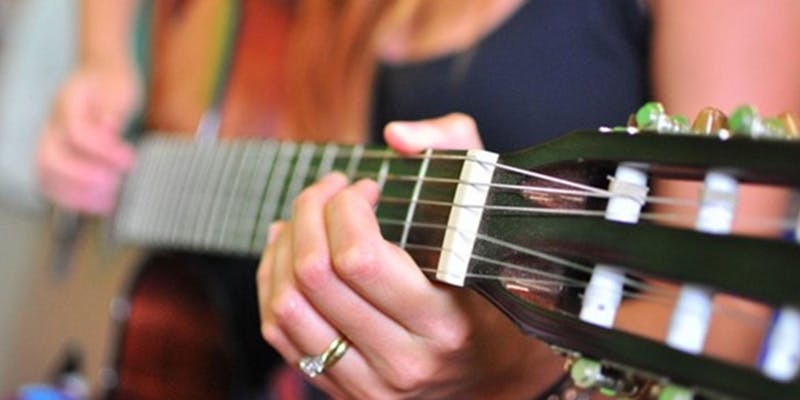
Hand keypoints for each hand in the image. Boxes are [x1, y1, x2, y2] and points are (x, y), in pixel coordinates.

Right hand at [36, 63, 139, 214]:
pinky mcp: (55, 154)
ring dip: (76, 193)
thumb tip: (109, 130)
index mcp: (69, 102)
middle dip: (83, 177)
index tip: (131, 160)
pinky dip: (72, 198)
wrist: (97, 73)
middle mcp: (53, 123)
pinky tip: (99, 205)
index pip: (78, 132)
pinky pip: (51, 181)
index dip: (105, 151)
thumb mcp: (122, 90)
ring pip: (46, 173)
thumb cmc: (113, 83)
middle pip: (50, 158)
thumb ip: (113, 112)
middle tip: (115, 183)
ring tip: (108, 202)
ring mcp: (49, 140)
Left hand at [258, 113, 564, 398]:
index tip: (365, 188)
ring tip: (302, 218)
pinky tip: (286, 253)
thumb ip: (457, 151)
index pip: (359, 257)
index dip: (345, 207)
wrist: (497, 372)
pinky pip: (280, 335)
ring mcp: (368, 383)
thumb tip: (396, 136)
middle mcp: (402, 360)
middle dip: (308, 211)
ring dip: (284, 246)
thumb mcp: (491, 214)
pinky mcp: (343, 391)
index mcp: (444, 321)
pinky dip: (273, 283)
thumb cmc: (495, 288)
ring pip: (288, 306)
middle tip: (327, 190)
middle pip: (315, 276)